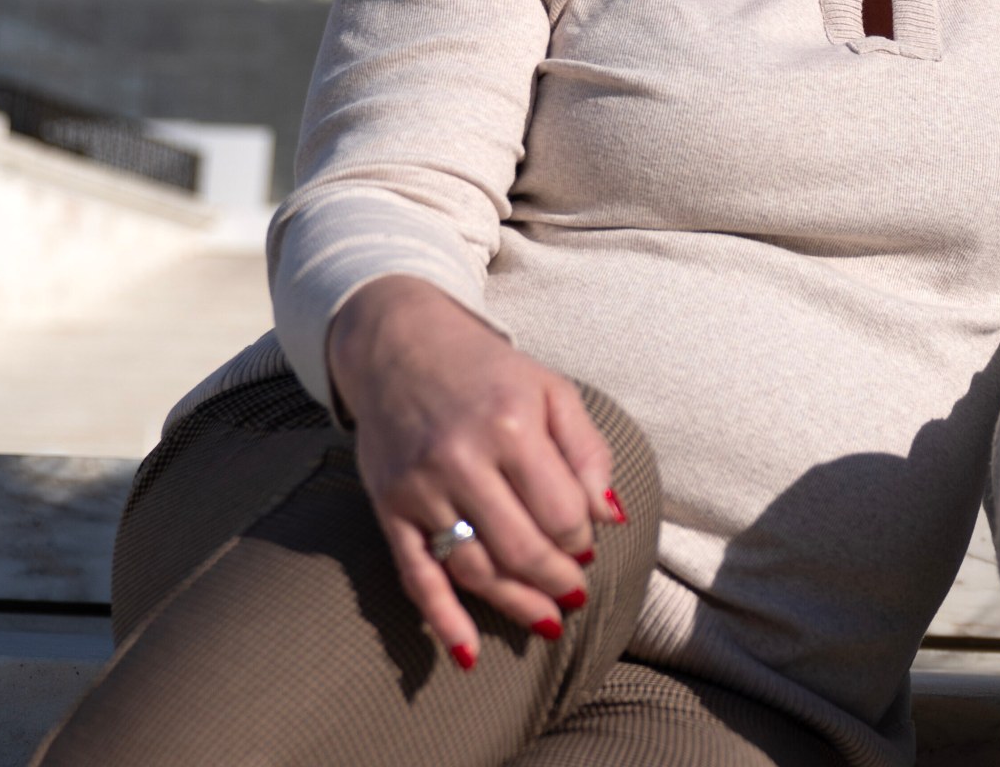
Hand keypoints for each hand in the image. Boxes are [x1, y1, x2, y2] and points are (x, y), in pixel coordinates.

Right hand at [326, 276, 621, 666]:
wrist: (399, 345)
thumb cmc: (488, 373)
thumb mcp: (552, 392)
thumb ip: (588, 452)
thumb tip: (612, 517)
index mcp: (511, 427)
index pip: (561, 513)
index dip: (581, 541)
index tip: (585, 545)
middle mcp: (461, 459)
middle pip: (521, 549)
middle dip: (556, 581)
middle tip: (574, 594)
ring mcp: (419, 488)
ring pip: (474, 570)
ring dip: (515, 605)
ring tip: (546, 620)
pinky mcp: (387, 508)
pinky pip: (415, 577)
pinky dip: (441, 621)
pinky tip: (465, 655)